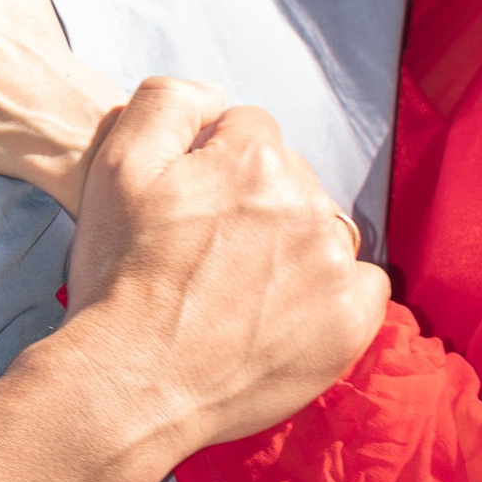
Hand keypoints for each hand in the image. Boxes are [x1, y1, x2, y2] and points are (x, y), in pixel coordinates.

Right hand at [64, 80, 388, 461]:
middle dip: (256, 202)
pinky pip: (363, 285)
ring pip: (324, 228)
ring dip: (293, 245)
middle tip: (209, 256)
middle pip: (290, 178)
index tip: (190, 210)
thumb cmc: (120, 278)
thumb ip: (169, 101)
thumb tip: (218, 96)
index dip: (213, 164)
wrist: (130, 385)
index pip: (249, 130)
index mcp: (255, 159)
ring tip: (241, 289)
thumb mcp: (118, 165)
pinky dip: (333, 293)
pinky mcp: (350, 322)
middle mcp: (306, 203)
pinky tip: (286, 312)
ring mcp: (333, 265)